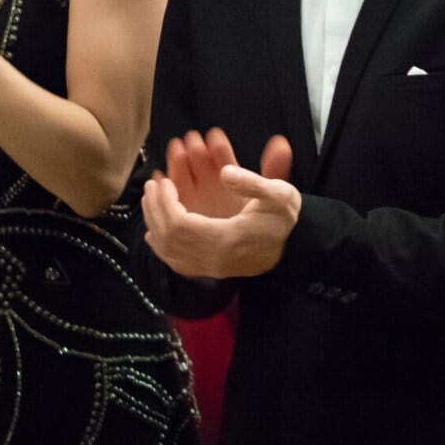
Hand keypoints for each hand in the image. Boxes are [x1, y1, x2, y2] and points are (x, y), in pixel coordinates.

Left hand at [142, 132, 300, 279]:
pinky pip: (175, 263)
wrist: (294, 248)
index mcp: (225, 239)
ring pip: (168, 251)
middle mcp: (213, 258)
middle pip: (168, 237)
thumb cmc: (284, 219)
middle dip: (155, 208)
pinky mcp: (209, 271)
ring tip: (150, 200)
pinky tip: (153, 232)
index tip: (163, 181)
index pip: (180, 224)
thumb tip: (225, 172)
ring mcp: (210, 268)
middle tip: (151, 184)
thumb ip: (252, 182)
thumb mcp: (279, 194)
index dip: (166, 202)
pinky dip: (160, 246)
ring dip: (154, 224)